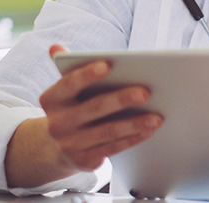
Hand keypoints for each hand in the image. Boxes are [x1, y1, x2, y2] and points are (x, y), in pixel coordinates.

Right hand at [4, 44, 163, 186]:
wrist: (56, 147)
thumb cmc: (71, 108)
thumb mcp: (65, 90)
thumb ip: (67, 67)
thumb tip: (56, 48)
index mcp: (52, 99)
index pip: (69, 84)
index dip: (87, 74)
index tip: (108, 65)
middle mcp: (58, 123)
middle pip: (94, 108)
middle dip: (121, 99)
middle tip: (146, 92)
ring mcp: (70, 144)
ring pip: (107, 131)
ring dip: (134, 124)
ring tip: (156, 116)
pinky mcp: (84, 160)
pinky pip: (113, 148)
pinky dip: (132, 139)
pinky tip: (148, 130)